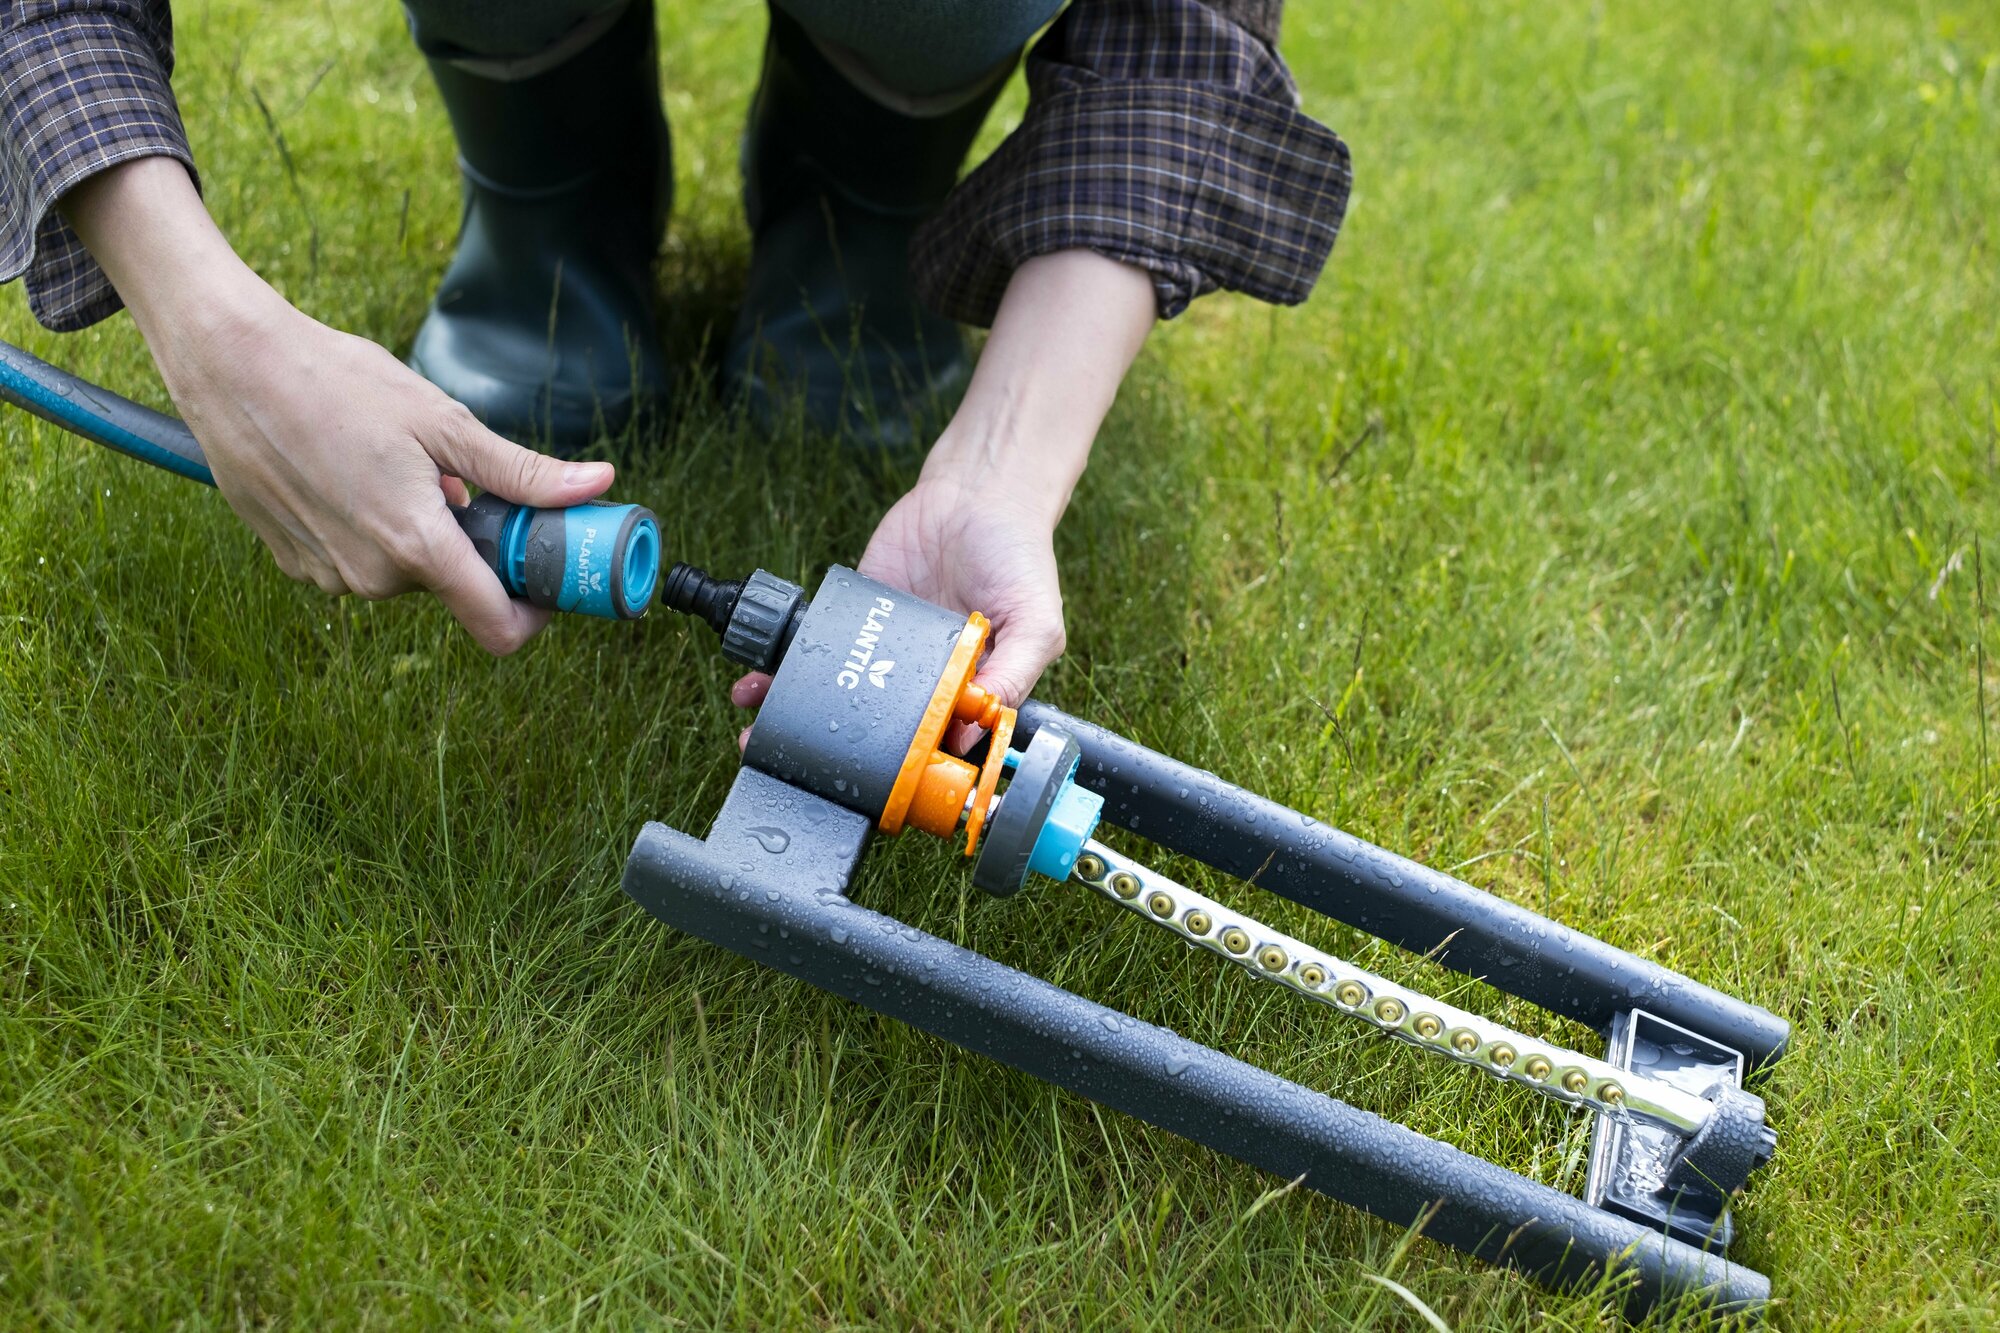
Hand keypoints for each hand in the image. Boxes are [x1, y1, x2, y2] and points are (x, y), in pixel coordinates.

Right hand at [162, 290, 611, 652]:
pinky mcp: (293, 563)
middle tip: (457, 482)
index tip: (544, 576)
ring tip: (392, 466)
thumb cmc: (337, 382)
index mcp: (416, 546)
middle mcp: (371, 577)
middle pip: (451, 586)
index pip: (498, 627)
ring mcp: (327, 575)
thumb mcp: (444, 422)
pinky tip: (350, 474)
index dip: (534, 611)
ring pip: (403, 573)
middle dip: (468, 545)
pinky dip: (370, 530)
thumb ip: (523, 472)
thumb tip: (599, 484)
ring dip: (416, 534)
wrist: (231, 366)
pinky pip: (358, 562)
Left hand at [731, 250, 1156, 740]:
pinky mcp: (854, 617)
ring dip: (799, 718)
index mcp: (971, 694)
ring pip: (838, 697)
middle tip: (799, 772)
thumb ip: (1012, 677)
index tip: (870, 794)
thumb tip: (977, 732)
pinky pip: (816, 650)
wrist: (977, 493)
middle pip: (877, 732)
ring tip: (761, 735)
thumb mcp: (1036, 623)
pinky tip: (759, 684)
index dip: (905, 777)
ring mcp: (885, 651)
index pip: (936, 751)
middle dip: (837, 754)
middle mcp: (925, 681)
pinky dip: (784, 669)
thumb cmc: (1019, 557)